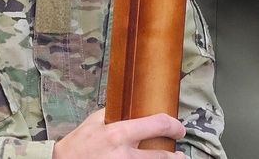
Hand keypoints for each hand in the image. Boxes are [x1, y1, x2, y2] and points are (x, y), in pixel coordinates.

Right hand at [53, 109, 186, 158]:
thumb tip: (132, 105)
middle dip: (175, 156)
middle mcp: (124, 154)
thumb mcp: (95, 121)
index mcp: (119, 133)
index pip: (158, 125)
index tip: (179, 129)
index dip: (174, 126)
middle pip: (162, 156)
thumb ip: (115, 113)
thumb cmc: (78, 143)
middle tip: (180, 154)